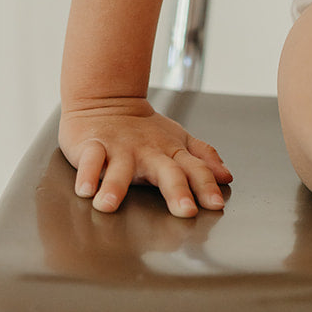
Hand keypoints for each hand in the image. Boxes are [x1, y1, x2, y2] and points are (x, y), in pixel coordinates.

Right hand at [58, 97, 232, 217]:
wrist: (108, 101)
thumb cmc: (144, 129)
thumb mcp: (179, 140)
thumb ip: (203, 157)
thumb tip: (226, 175)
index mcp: (172, 152)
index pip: (195, 170)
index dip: (207, 186)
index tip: (215, 205)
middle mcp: (149, 152)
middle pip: (167, 172)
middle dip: (177, 191)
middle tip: (185, 211)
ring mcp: (120, 149)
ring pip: (120, 169)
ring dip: (114, 186)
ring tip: (109, 205)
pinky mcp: (93, 146)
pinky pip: (90, 160)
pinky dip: (86, 173)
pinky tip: (85, 189)